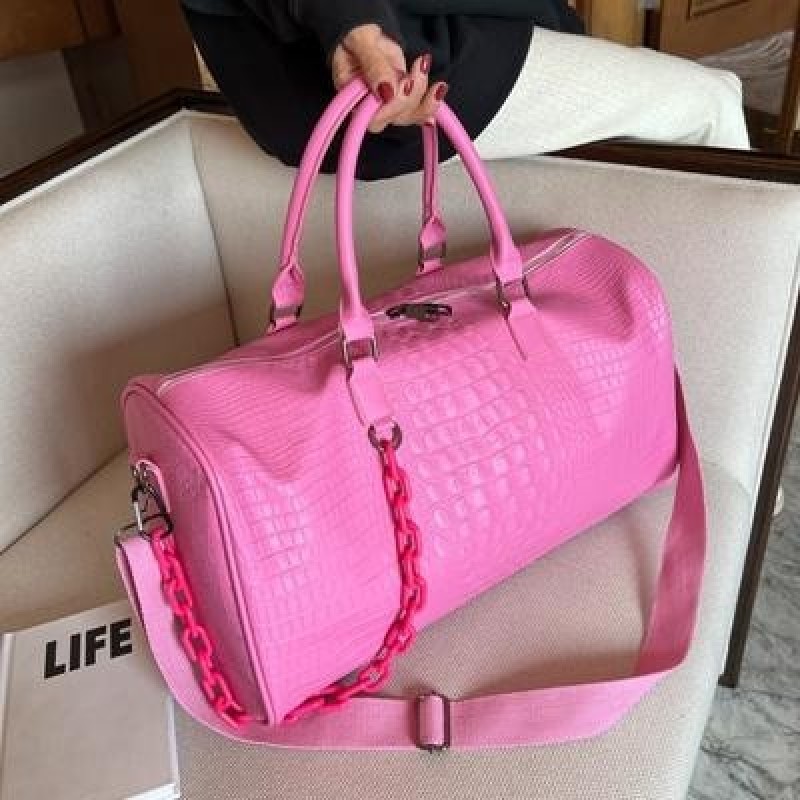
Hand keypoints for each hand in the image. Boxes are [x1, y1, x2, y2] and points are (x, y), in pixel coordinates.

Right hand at [332, 24, 447, 132]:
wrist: (370, 34)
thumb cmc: (359, 38)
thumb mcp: (362, 44)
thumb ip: (373, 67)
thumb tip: (387, 92)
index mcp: (354, 99)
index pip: (373, 119)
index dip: (391, 109)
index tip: (405, 84)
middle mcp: (371, 108)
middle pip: (395, 118)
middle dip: (410, 96)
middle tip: (416, 68)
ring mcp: (389, 106)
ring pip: (410, 115)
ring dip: (424, 94)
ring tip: (423, 64)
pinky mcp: (403, 101)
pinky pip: (419, 110)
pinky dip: (432, 100)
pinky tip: (438, 89)